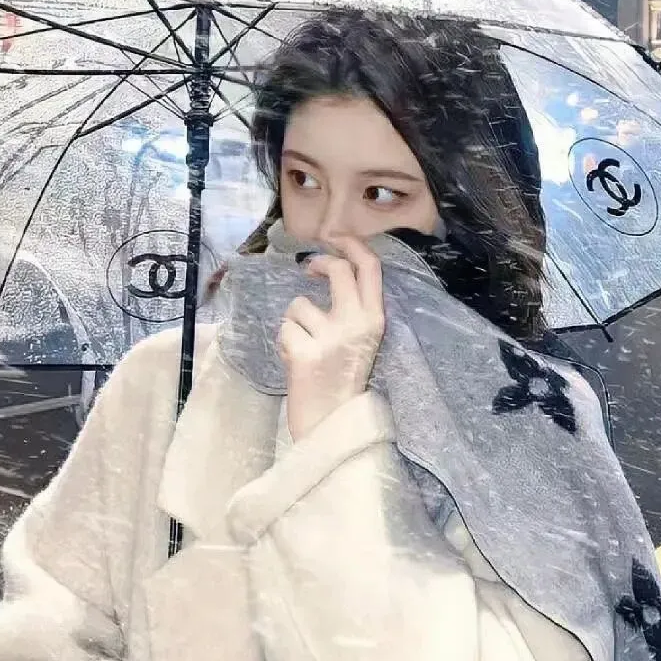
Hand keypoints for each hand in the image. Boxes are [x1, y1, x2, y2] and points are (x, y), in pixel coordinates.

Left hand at [279, 236, 384, 441]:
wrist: (333, 424)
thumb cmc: (343, 380)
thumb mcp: (362, 341)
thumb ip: (354, 309)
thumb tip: (331, 270)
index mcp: (376, 321)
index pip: (370, 269)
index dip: (352, 245)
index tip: (336, 236)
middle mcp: (357, 324)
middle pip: (337, 271)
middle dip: (318, 263)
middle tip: (308, 269)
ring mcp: (331, 338)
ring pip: (299, 305)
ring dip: (295, 323)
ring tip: (305, 347)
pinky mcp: (305, 352)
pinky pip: (284, 329)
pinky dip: (285, 343)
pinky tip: (296, 363)